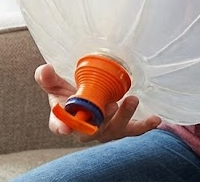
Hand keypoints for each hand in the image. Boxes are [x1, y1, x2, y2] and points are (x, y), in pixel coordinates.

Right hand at [35, 63, 160, 142]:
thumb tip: (44, 68)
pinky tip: (155, 119)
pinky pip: (133, 130)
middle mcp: (86, 129)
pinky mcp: (121, 128)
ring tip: (132, 100)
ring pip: (115, 129)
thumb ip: (48, 79)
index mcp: (65, 120)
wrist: (88, 103)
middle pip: (92, 130)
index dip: (62, 126)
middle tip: (110, 106)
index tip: (64, 127)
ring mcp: (104, 130)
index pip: (59, 125)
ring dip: (124, 116)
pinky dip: (144, 126)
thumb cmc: (69, 97)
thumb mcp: (57, 87)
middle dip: (103, 120)